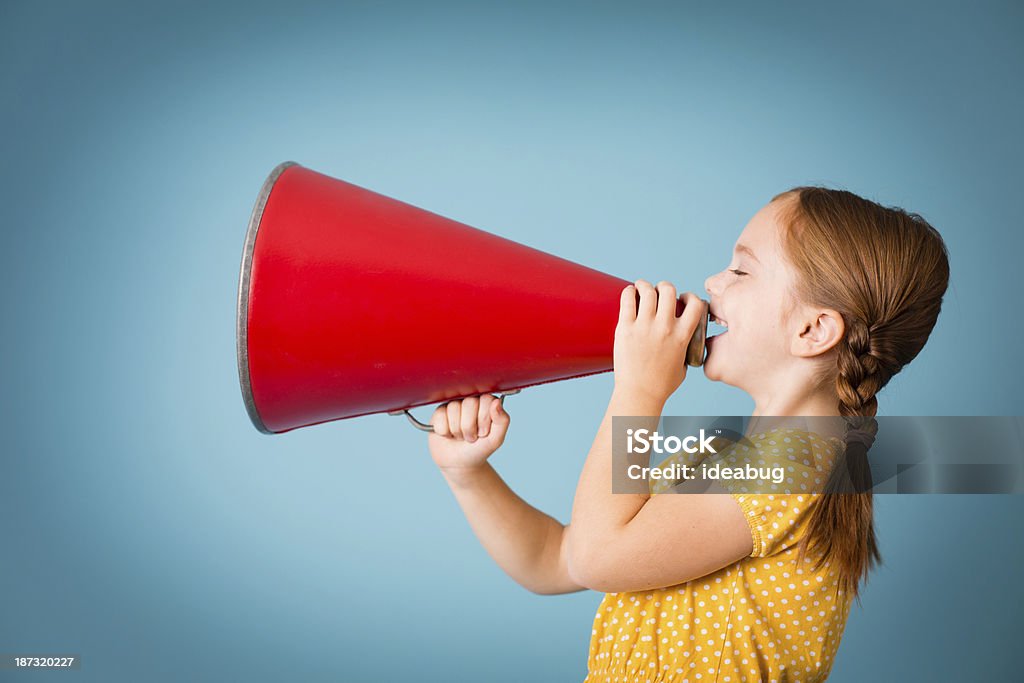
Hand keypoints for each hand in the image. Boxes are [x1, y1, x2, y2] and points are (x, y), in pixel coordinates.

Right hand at [427, 394, 510, 473]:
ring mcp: (453, 405)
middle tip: (471, 436)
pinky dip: (445, 431)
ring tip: (460, 436)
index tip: (483, 432)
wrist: (459, 464)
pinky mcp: (439, 412)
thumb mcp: (495, 439)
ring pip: (454, 408)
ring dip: (457, 430)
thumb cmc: (479, 449)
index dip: (484, 419)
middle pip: (469, 403)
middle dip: (470, 426)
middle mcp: (470, 400)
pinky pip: (440, 416)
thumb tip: (496, 402)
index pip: (486, 400)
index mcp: (486, 403)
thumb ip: (502, 421)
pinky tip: (448, 434)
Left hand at [613, 279, 703, 404]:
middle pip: (668, 290)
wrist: (639, 394)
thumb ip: (685, 349)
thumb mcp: (683, 366)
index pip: (695, 304)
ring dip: (645, 285)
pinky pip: (627, 300)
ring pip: (648, 290)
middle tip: (658, 292)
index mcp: (681, 335)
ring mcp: (644, 326)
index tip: (683, 299)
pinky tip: (629, 292)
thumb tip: (684, 342)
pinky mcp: (625, 328)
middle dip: (665, 287)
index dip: (690, 296)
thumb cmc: (661, 385)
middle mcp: (664, 327)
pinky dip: (628, 291)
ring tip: (642, 287)